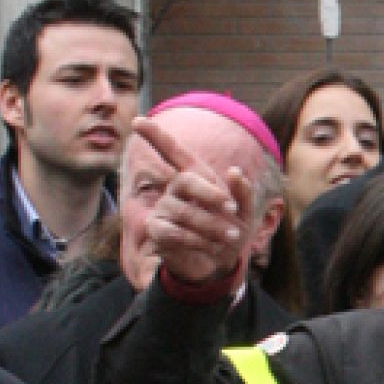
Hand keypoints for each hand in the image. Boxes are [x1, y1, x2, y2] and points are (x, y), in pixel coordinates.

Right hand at [131, 115, 254, 285]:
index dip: (156, 136)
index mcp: (196, 179)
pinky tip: (211, 246)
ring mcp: (163, 210)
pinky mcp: (157, 232)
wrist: (221, 263)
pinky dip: (197, 240)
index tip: (138, 120)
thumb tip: (234, 172)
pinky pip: (174, 233)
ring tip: (229, 236)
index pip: (173, 153)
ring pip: (182, 211)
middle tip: (232, 209)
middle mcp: (175, 191)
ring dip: (211, 225)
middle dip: (210, 195)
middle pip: (184, 181)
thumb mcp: (245, 213)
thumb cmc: (230, 231)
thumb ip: (243, 193)